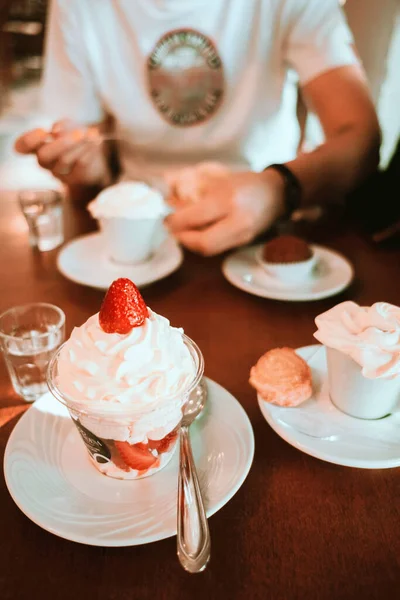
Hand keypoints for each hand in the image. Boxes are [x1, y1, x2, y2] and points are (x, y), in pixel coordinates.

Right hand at [14, 119, 110, 186]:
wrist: (94, 162)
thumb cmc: (77, 140)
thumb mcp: (70, 127)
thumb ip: (63, 125)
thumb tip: (56, 131)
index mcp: (37, 146)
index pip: (22, 146)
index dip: (29, 140)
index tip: (43, 131)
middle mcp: (45, 162)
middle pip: (43, 156)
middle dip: (61, 143)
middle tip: (78, 133)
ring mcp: (59, 173)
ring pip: (65, 160)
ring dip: (80, 145)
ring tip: (91, 134)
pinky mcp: (75, 179)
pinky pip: (80, 165)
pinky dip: (89, 150)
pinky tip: (96, 141)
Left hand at [165, 169, 285, 254]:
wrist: (277, 193)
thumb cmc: (246, 183)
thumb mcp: (220, 182)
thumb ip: (196, 194)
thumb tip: (170, 205)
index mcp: (228, 201)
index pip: (194, 218)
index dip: (175, 222)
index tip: (165, 218)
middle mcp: (237, 222)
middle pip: (203, 244)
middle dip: (183, 239)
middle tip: (172, 231)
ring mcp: (242, 236)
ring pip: (209, 250)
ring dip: (192, 243)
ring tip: (183, 233)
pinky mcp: (243, 243)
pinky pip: (218, 248)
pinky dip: (203, 243)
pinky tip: (198, 234)